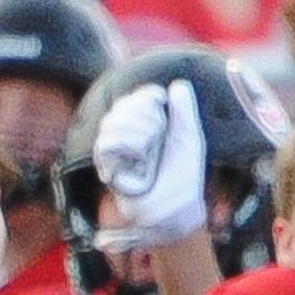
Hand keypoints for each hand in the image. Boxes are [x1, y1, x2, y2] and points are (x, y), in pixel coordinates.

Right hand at [94, 79, 212, 251]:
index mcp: (144, 127)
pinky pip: (104, 144)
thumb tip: (179, 85)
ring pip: (110, 122)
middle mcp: (126, 136)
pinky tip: (139, 151)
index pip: (135, 98)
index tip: (160, 101)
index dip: (146, 96)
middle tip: (159, 130)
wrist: (178, 208)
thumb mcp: (190, 140)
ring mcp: (114, 152)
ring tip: (150, 144)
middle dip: (143, 113)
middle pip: (122, 106)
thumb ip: (184, 113)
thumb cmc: (183, 177)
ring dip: (135, 128)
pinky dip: (123, 142)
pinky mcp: (108, 169)